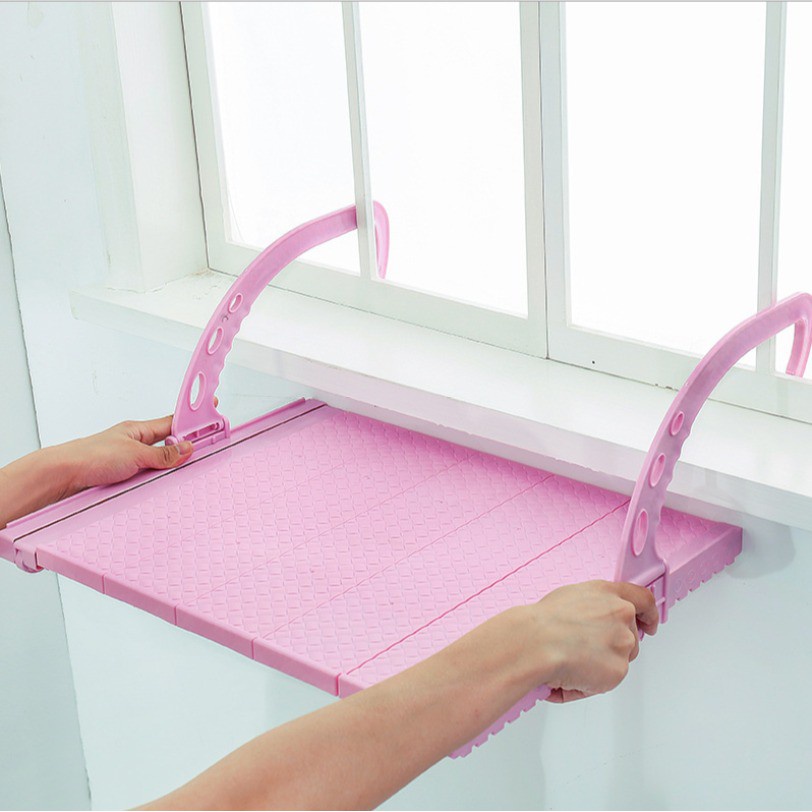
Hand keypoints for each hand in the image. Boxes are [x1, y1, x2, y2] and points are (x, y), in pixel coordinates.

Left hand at [53, 416, 192, 497]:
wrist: (63, 475)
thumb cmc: (90, 456)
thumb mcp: (134, 454)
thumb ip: (162, 455)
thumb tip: (186, 448)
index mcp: (138, 430)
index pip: (172, 422)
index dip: (192, 419)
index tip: (210, 411)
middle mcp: (134, 443)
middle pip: (168, 444)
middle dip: (184, 448)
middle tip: (202, 451)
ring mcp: (129, 460)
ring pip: (159, 463)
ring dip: (168, 468)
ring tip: (179, 471)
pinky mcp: (124, 477)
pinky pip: (148, 477)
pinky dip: (156, 480)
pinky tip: (160, 484)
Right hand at [525, 580, 658, 702]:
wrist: (537, 642)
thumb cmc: (544, 621)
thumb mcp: (571, 596)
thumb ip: (594, 606)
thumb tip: (593, 621)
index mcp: (609, 594)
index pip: (643, 600)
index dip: (649, 614)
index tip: (649, 623)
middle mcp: (622, 615)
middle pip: (631, 636)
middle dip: (614, 646)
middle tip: (586, 651)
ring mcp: (623, 642)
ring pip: (620, 659)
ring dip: (602, 664)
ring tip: (571, 662)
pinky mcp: (619, 669)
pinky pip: (607, 681)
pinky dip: (589, 683)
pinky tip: (569, 675)